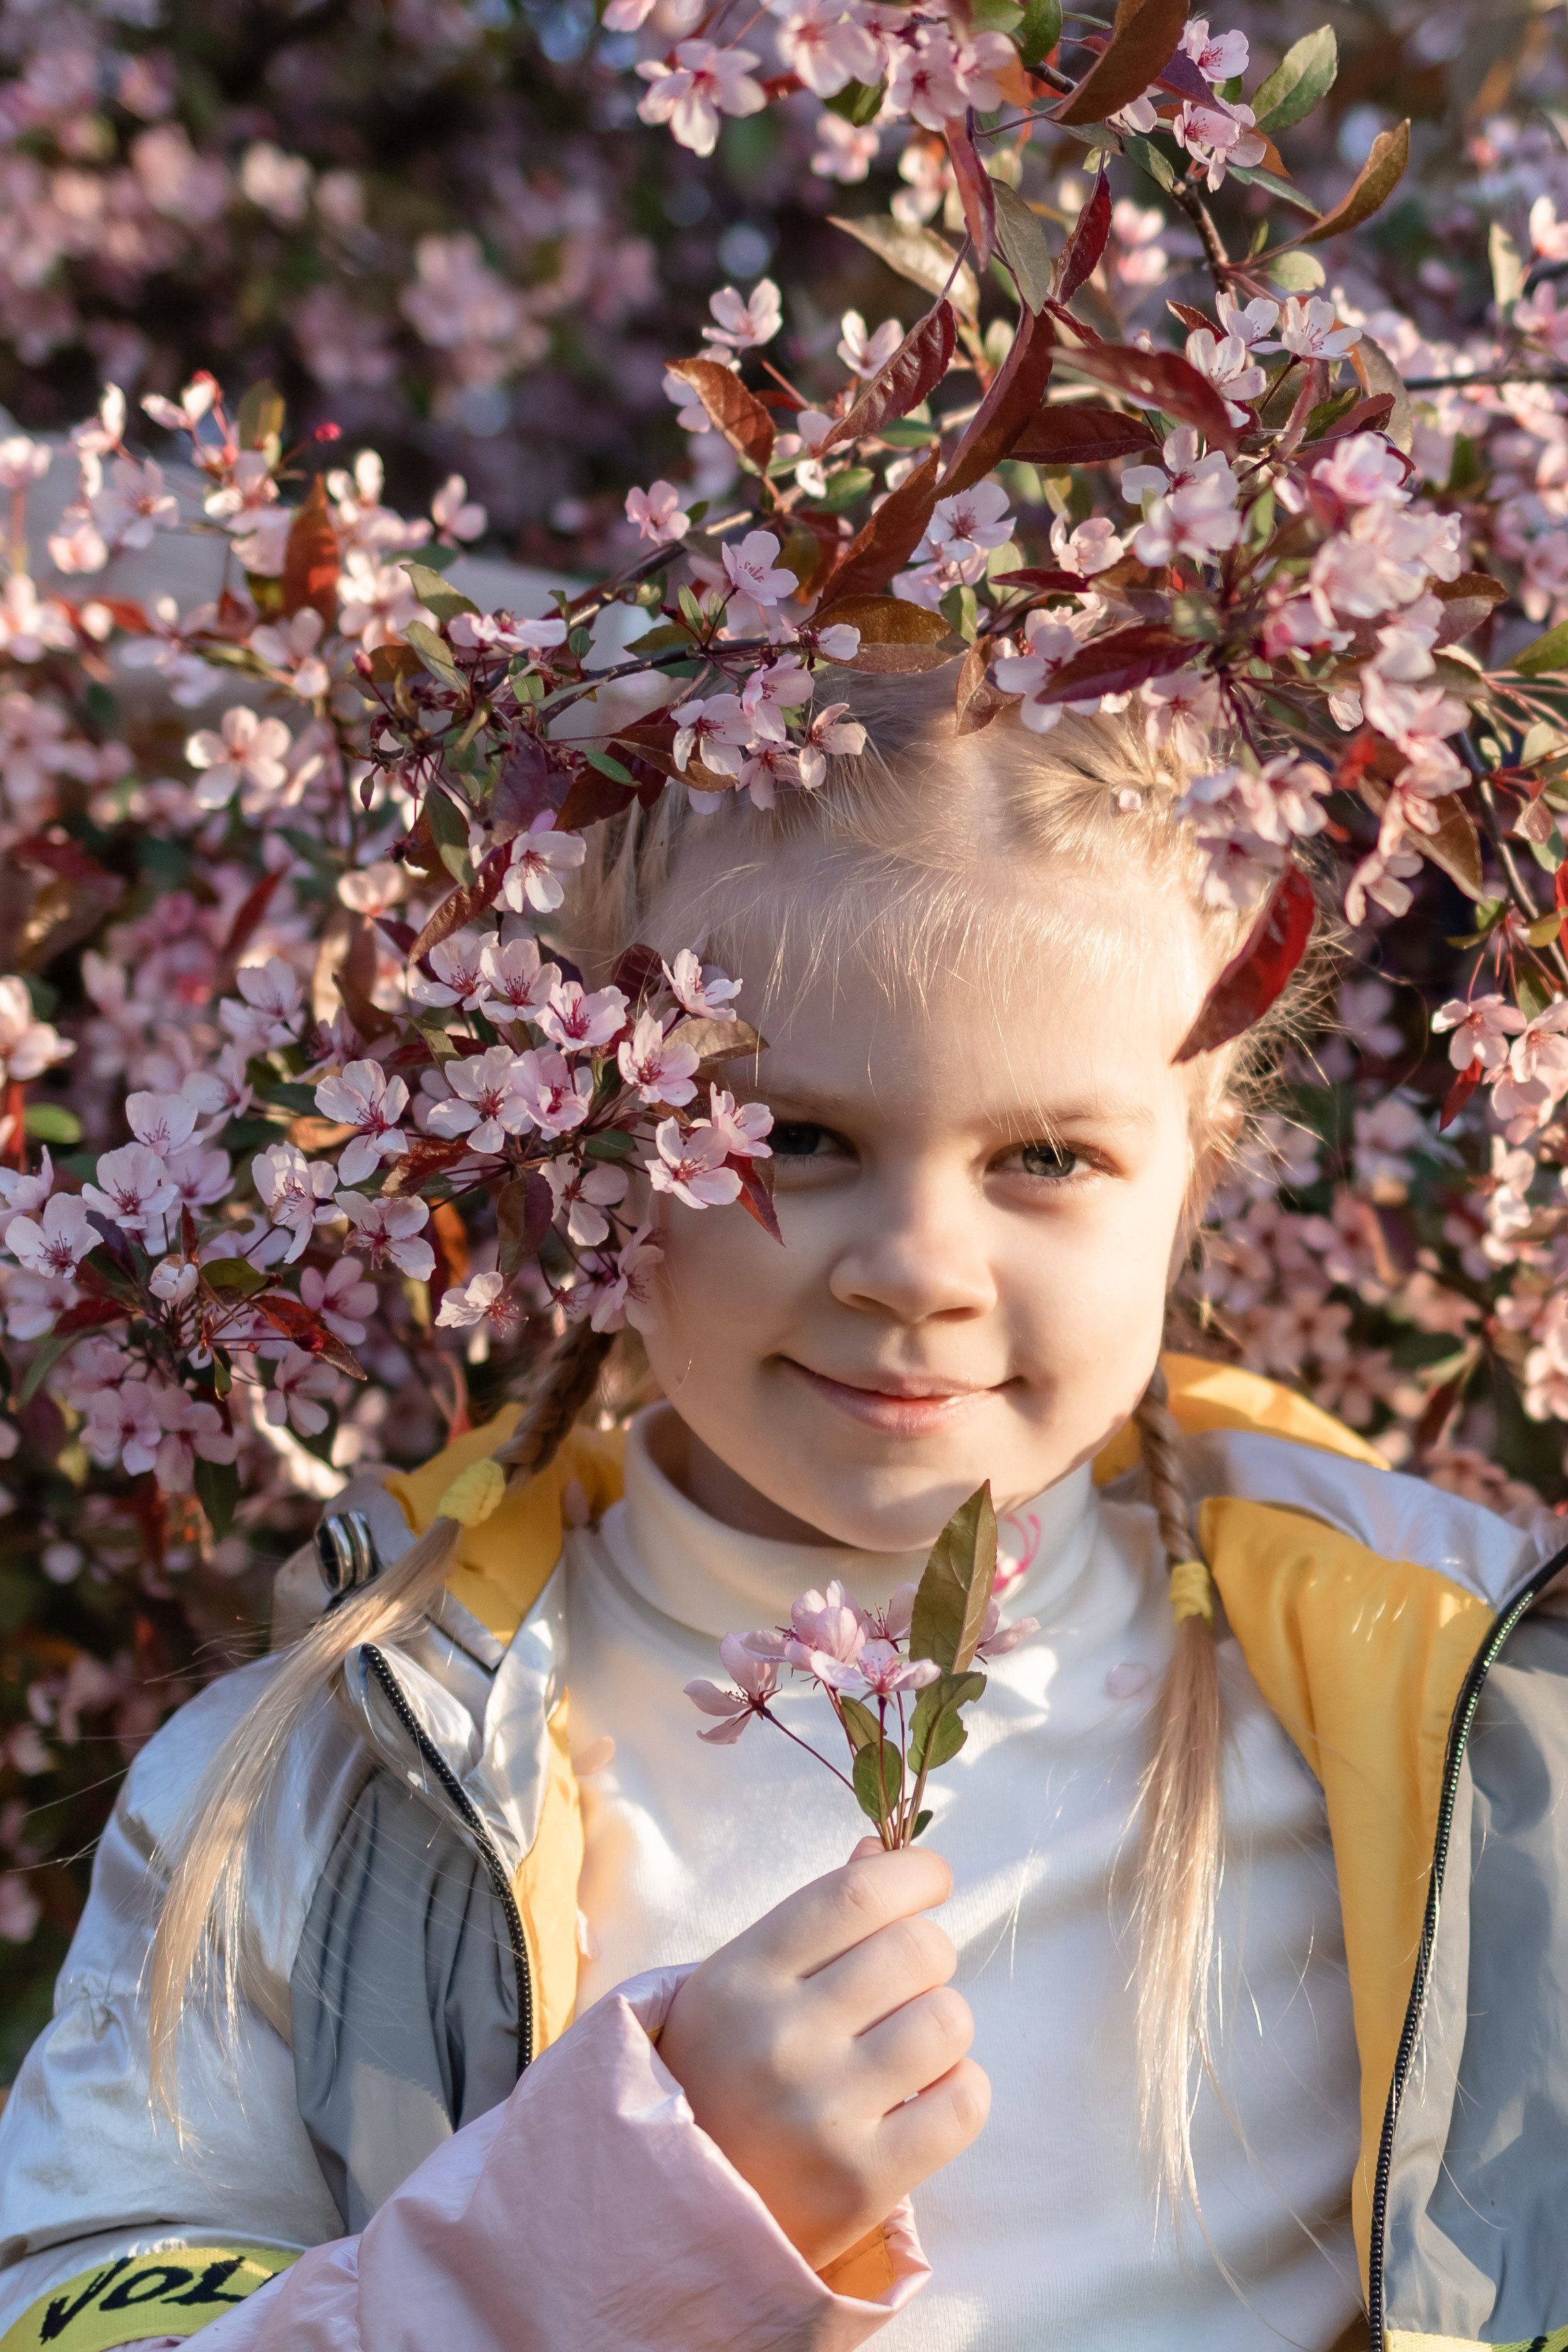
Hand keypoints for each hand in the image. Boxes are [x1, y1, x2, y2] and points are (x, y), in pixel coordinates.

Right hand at [657, 1847, 988, 2270]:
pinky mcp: (864, 2182)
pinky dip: (960, 2089)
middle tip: (905, 1980)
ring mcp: (824, 2113)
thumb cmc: (719, 2071)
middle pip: (918, 1950)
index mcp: (745, 1975)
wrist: (677, 2206)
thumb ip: (814, 1916)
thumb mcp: (741, 1979)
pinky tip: (924, 2095)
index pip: (858, 1895)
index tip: (931, 1879)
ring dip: (943, 2023)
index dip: (915, 1874)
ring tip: (908, 2043)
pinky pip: (965, 2103)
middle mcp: (782, 2038)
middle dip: (929, 1954)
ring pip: (949, 2021)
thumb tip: (886, 1848)